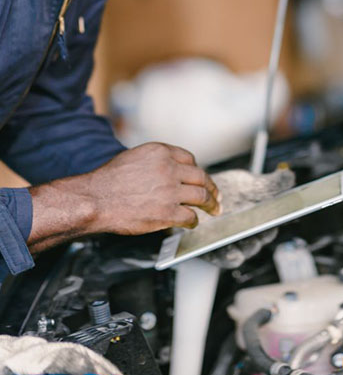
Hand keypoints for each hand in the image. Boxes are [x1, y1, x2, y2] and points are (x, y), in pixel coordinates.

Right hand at [28, 142, 220, 250]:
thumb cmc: (107, 181)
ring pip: (202, 197)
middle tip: (217, 195)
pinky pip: (190, 217)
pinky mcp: (168, 212)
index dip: (196, 169)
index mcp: (160, 152)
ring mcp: (171, 191)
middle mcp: (169, 169)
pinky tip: (192, 223)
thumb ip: (155, 162)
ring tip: (215, 209)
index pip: (189, 159)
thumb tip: (170, 171)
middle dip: (212, 187)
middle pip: (201, 177)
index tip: (200, 177)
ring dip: (211, 204)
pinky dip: (194, 221)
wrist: (94, 199)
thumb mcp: (133, 158)